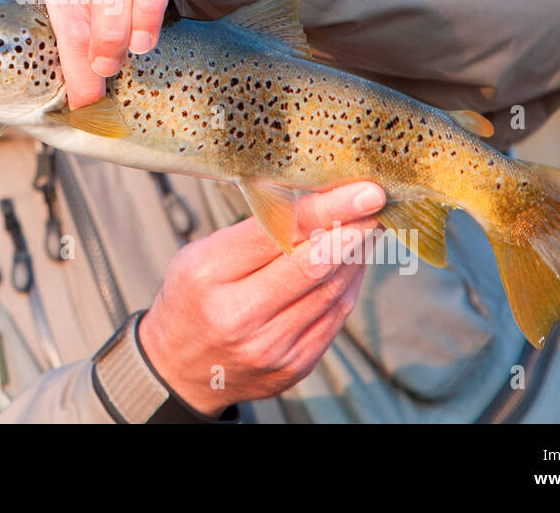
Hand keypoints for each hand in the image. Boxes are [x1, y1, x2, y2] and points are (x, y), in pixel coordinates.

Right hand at [136, 181, 386, 416]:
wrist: (181, 369)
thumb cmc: (194, 297)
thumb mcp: (203, 253)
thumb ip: (256, 231)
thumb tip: (320, 199)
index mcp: (209, 274)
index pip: (278, 233)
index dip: (327, 209)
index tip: (363, 190)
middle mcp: (239, 315)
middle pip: (312, 264)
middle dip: (353, 227)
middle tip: (379, 200)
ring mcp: (269, 346)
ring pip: (331, 290)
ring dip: (357, 253)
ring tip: (369, 224)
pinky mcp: (294, 366)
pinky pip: (334, 317)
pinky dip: (349, 284)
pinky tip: (354, 260)